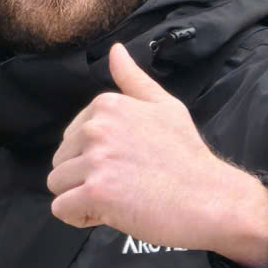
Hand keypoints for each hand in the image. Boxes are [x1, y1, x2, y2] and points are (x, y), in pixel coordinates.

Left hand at [48, 42, 267, 266]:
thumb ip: (133, 80)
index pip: (71, 137)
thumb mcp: (165, 106)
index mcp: (107, 105)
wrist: (209, 198)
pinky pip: (61, 209)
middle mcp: (97, 127)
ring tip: (118, 199)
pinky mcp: (97, 192)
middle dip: (84, 178)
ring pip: (57, 185)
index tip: (124, 165)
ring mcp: (97, 159)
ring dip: (80, 198)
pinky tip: (108, 214)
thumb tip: (116, 50)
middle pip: (60, 161)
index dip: (93, 158)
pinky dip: (79, 218)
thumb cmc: (188, 156)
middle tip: (124, 185)